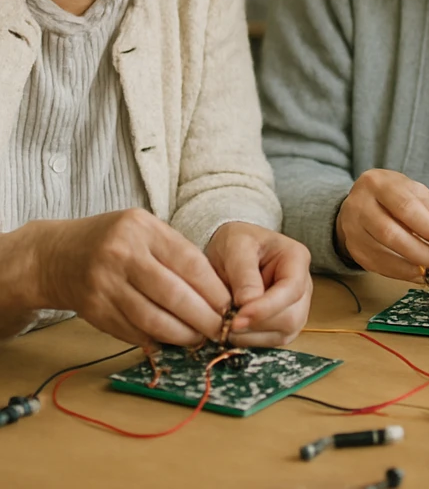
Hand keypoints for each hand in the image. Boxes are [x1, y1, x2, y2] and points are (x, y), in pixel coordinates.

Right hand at [34, 209, 230, 346]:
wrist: (56, 256)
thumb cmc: (113, 240)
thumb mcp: (145, 229)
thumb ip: (175, 251)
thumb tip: (215, 288)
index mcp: (142, 229)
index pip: (188, 261)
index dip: (212, 288)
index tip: (230, 304)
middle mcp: (122, 255)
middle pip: (172, 294)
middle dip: (203, 316)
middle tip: (221, 329)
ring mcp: (104, 285)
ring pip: (152, 318)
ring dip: (181, 334)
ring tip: (199, 338)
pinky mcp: (93, 311)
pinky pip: (131, 331)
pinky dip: (155, 339)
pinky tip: (170, 341)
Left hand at [205, 223, 312, 345]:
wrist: (232, 250)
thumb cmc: (236, 242)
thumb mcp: (236, 247)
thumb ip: (243, 274)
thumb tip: (247, 304)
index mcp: (296, 258)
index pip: (292, 289)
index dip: (266, 308)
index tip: (237, 318)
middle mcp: (303, 285)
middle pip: (292, 316)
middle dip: (258, 324)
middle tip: (227, 323)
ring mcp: (296, 306)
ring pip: (284, 333)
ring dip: (253, 334)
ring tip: (227, 322)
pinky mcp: (284, 323)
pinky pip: (273, 341)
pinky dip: (251, 340)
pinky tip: (234, 327)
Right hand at [337, 169, 428, 281]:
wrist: (362, 200)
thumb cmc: (394, 194)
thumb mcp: (414, 192)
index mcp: (379, 183)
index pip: (405, 207)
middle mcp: (359, 204)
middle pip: (390, 233)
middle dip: (419, 250)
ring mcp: (352, 228)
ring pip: (381, 252)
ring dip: (410, 264)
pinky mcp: (353, 248)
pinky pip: (376, 265)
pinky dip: (399, 272)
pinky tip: (417, 273)